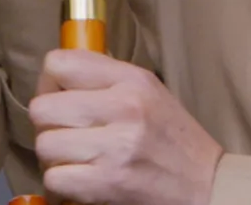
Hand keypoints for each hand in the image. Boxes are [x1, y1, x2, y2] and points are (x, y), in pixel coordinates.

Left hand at [29, 49, 223, 204]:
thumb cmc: (175, 140)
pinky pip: (55, 178)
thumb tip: (57, 73)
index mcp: (132, 80)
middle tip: (65, 134)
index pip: (59, 64)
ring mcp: (116, 146)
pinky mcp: (110, 182)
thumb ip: (106, 77)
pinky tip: (81, 179)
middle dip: (48, 125)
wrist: (208, 185)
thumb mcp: (149, 91)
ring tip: (75, 159)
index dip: (50, 84)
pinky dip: (62, 183)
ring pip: (44, 144)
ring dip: (54, 157)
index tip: (60, 98)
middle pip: (42, 108)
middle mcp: (124, 107)